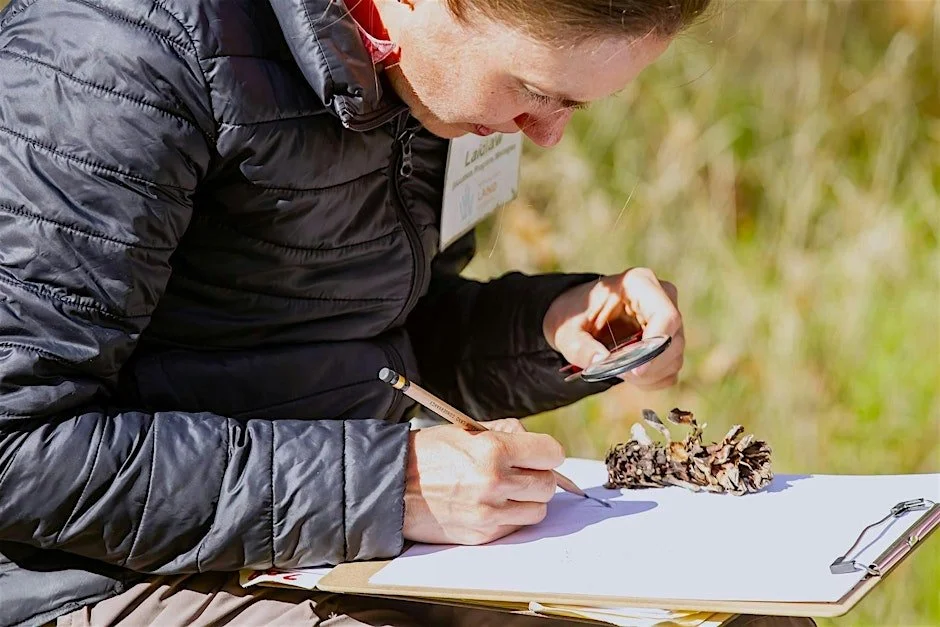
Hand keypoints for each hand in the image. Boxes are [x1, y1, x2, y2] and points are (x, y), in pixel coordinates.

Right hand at [402, 419, 562, 544]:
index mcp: (493, 450)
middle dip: (539, 476)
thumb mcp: (467, 430)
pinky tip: (490, 504)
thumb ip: (506, 433)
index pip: (551, 453)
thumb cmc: (427, 454)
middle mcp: (494, 482)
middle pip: (548, 484)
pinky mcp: (482, 535)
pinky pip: (515, 527)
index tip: (541, 454)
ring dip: (528, 500)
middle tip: (522, 471)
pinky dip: (510, 517)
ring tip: (506, 490)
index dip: (548, 452)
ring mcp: (488, 513)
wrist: (391, 486)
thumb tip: (533, 444)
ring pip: (537, 510)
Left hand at [543, 267, 684, 389]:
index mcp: (638, 284)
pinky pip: (670, 368)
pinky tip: (629, 373)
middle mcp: (661, 297)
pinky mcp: (669, 339)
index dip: (656, 346)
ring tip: (617, 369)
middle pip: (672, 341)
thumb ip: (579, 347)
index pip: (665, 315)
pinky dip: (650, 379)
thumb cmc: (574, 315)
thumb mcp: (565, 330)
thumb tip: (600, 362)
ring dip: (646, 375)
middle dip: (646, 365)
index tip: (635, 369)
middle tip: (615, 370)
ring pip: (673, 358)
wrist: (578, 316)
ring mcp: (668, 319)